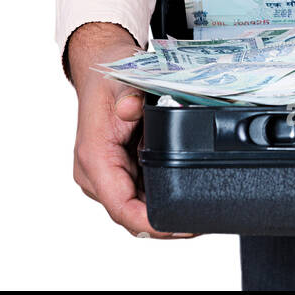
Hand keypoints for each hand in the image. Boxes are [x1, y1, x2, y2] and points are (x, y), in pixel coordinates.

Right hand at [68, 22, 190, 237]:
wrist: (102, 67)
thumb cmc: (110, 76)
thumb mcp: (122, 81)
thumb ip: (130, 97)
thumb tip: (132, 109)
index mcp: (95, 158)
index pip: (120, 206)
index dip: (149, 223)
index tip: (177, 227)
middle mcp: (97, 173)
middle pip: (130, 214)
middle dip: (163, 223)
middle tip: (199, 223)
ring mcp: (107, 174)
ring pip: (135, 208)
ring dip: (162, 214)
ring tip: (197, 216)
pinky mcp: (118, 170)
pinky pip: (139, 194)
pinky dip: (159, 199)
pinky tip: (184, 199)